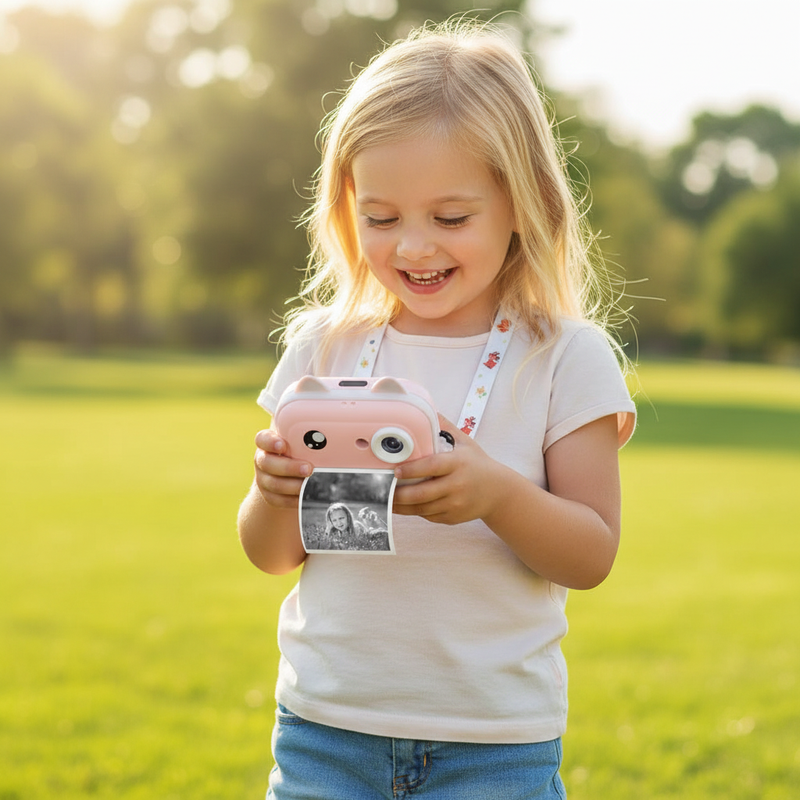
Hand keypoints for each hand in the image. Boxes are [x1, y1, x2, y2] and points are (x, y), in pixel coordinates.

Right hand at [253, 429, 312, 509]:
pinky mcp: (270, 495)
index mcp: (268, 442)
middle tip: (309, 469)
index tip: (282, 445)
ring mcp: (264, 479)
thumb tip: (333, 431)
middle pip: (268, 463)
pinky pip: (279, 500)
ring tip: (311, 484)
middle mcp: (263, 460)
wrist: (288, 473)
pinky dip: (294, 499)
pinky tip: (306, 497)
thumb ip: (308, 436)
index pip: (262, 439)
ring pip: (274, 484)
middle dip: (289, 467)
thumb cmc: (298, 450)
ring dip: (294, 485)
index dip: (270, 442)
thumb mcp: (300, 440)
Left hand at [391, 415, 506, 524]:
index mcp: (458, 463)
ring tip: (384, 498)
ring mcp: (455, 504)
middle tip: (381, 487)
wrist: (499, 492)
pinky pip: (427, 516)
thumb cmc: (478, 465)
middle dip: (398, 494)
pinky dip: (413, 511)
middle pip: (422, 493)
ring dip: (400, 506)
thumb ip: (445, 427)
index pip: (431, 466)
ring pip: (421, 509)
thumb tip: (428, 410)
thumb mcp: (465, 443)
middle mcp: (457, 485)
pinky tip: (402, 506)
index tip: (395, 470)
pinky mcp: (452, 517)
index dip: (412, 469)